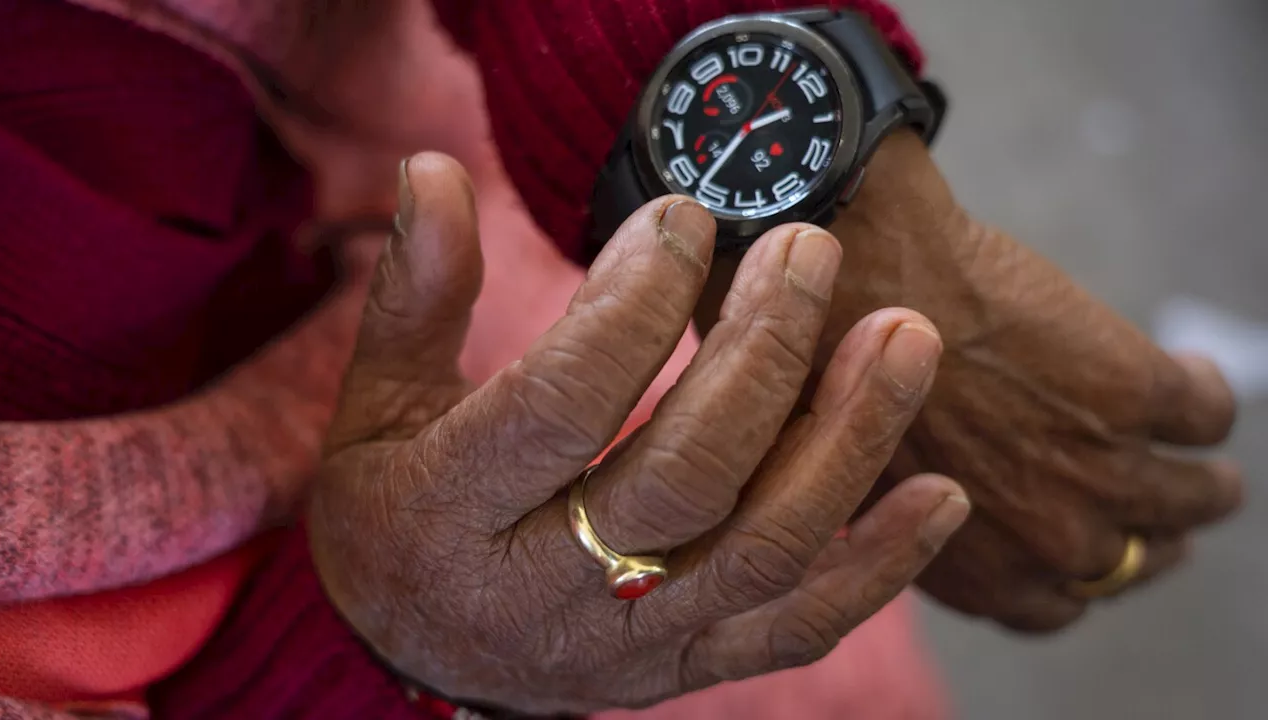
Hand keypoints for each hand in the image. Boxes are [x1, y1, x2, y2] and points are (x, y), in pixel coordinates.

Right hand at [309, 154, 968, 713]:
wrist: (416, 655)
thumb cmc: (396, 512)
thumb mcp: (376, 403)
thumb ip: (415, 294)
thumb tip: (432, 172)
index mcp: (452, 512)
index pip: (562, 404)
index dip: (633, 303)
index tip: (687, 218)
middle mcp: (546, 591)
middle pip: (686, 476)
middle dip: (763, 354)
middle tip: (809, 252)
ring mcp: (629, 642)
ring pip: (762, 553)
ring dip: (847, 441)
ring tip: (905, 339)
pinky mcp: (686, 669)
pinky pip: (795, 630)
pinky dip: (878, 567)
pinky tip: (941, 494)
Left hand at [697, 130, 1242, 631]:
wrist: (865, 280)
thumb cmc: (841, 368)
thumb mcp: (871, 485)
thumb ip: (921, 513)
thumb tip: (944, 506)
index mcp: (977, 572)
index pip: (1055, 605)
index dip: (1073, 569)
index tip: (1082, 534)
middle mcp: (1050, 542)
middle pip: (1137, 558)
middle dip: (1149, 528)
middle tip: (1154, 488)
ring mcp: (1101, 471)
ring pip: (1198, 495)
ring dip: (1205, 475)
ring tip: (1197, 447)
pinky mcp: (1136, 393)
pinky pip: (1206, 414)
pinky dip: (1205, 392)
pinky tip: (1186, 372)